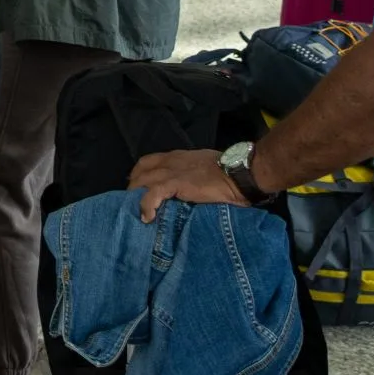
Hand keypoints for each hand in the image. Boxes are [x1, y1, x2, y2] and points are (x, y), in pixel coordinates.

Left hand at [128, 149, 245, 222]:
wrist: (239, 172)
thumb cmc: (228, 172)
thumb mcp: (204, 167)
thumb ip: (191, 173)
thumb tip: (188, 186)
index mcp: (177, 157)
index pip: (148, 162)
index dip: (139, 174)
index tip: (137, 187)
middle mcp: (170, 162)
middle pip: (140, 171)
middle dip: (134, 186)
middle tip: (134, 203)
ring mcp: (171, 172)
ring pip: (142, 181)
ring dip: (136, 197)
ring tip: (139, 212)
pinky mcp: (175, 183)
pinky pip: (152, 194)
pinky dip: (147, 205)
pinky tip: (148, 217)